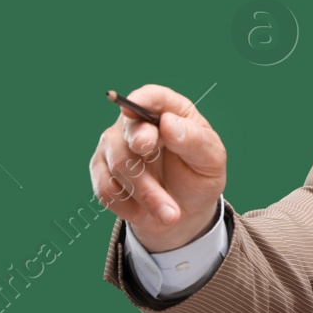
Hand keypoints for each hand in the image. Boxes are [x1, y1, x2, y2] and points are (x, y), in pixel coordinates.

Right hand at [89, 84, 225, 252]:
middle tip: (159, 183)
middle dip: (146, 164)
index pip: (153, 97)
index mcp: (170, 111)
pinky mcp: (100, 170)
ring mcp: (114, 145)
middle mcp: (137, 123)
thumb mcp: (211, 161)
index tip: (132, 111)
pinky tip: (150, 214)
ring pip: (118, 165)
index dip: (141, 100)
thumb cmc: (199, 176)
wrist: (183, 210)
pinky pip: (106, 188)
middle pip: (130, 133)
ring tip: (171, 215)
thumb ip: (195, 140)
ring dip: (147, 195)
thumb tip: (168, 124)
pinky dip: (130, 207)